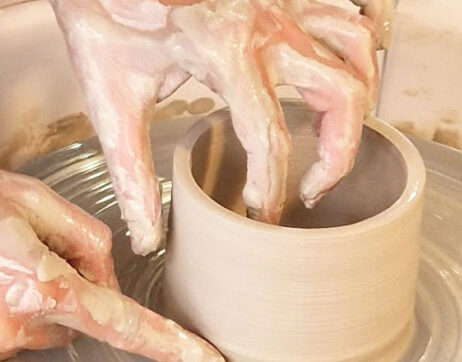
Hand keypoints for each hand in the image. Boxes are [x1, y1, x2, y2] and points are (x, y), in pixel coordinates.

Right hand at [0, 135, 226, 361]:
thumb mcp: (24, 195)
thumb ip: (82, 239)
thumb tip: (104, 282)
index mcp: (35, 284)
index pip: (120, 324)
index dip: (172, 348)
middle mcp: (6, 333)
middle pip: (61, 327)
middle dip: (44, 296)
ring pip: (18, 341)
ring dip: (3, 311)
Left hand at [50, 0, 380, 253]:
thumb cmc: (103, 18)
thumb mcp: (112, 100)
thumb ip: (132, 174)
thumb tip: (147, 237)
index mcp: (223, 49)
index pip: (270, 136)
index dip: (270, 187)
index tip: (259, 213)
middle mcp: (267, 23)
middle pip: (340, 97)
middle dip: (336, 157)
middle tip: (310, 191)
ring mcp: (283, 4)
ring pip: (357, 56)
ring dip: (357, 107)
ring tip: (333, 144)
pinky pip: (347, 21)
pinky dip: (358, 55)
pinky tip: (343, 84)